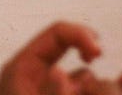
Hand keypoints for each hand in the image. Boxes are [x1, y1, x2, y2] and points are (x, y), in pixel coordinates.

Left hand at [0, 27, 121, 94]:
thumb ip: (51, 93)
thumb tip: (67, 72)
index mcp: (22, 68)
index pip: (56, 33)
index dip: (80, 34)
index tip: (98, 52)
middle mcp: (33, 75)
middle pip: (67, 47)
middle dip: (87, 53)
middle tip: (100, 58)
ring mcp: (42, 91)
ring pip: (76, 75)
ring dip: (87, 85)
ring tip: (91, 93)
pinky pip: (75, 92)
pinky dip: (84, 93)